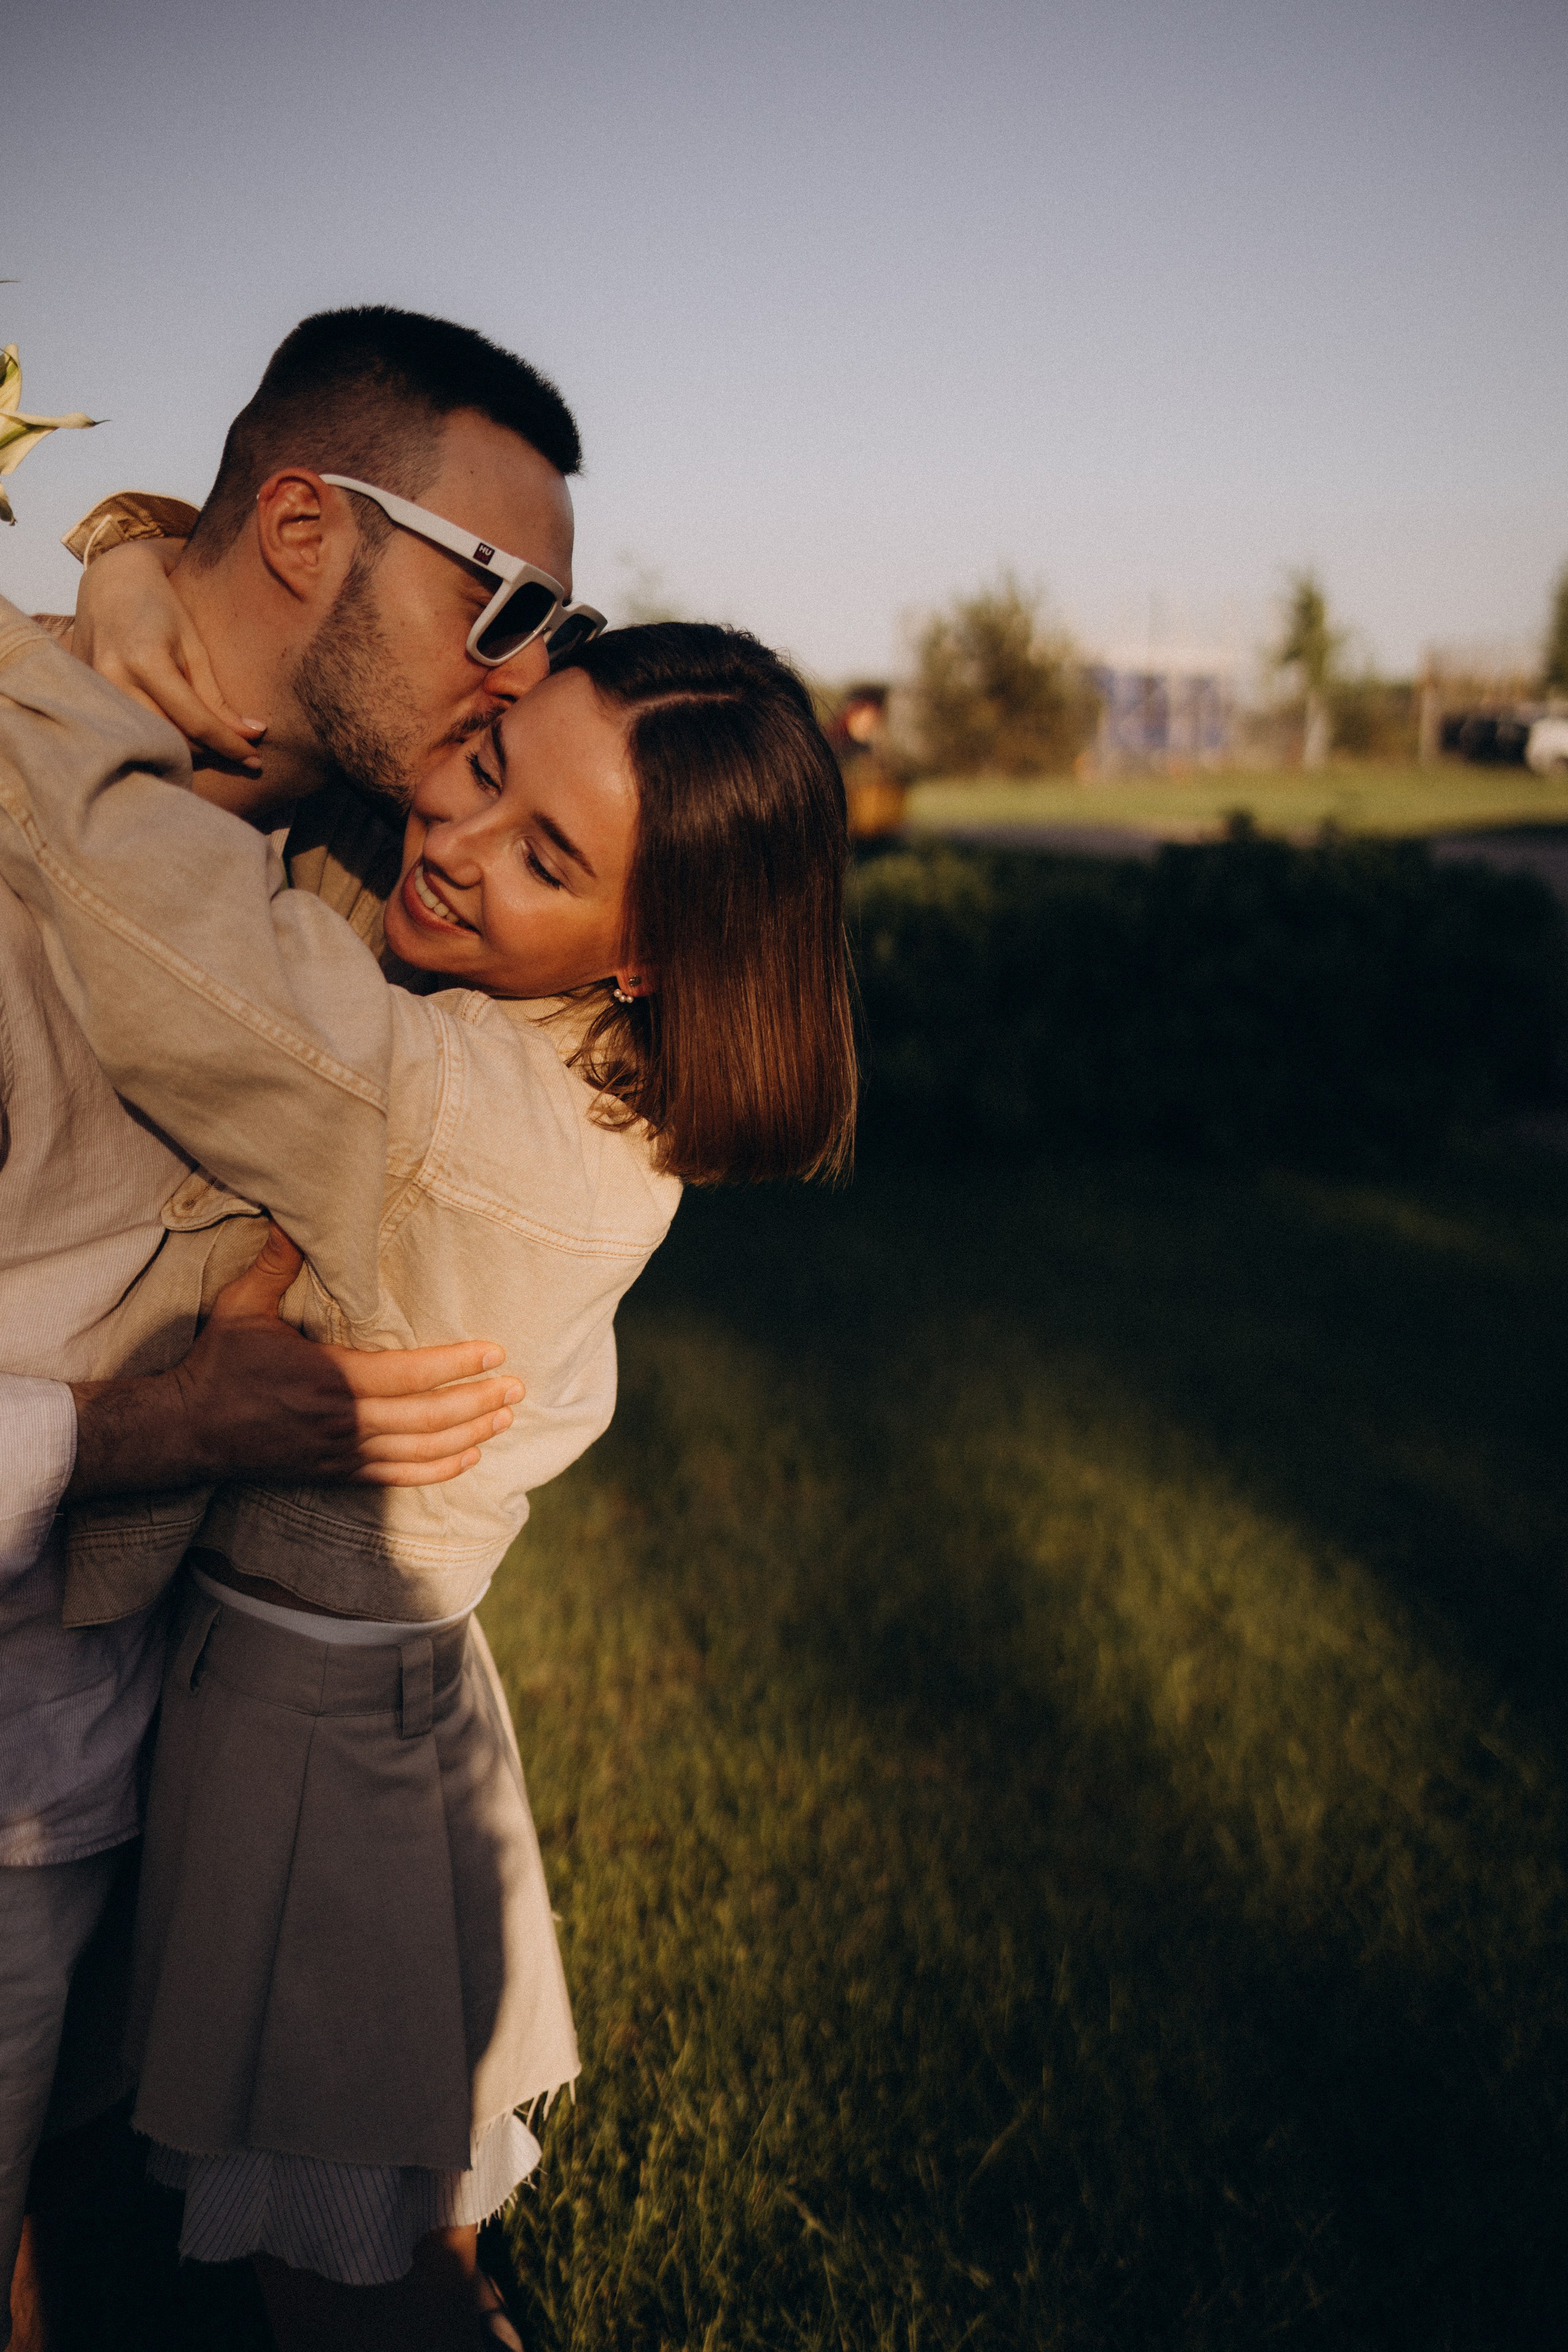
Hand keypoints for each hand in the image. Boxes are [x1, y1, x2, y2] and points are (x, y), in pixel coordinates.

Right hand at [69, 1224, 522, 1498]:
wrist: (185, 1431)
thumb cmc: (218, 1364)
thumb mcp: (241, 1306)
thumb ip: (276, 1264)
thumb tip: (293, 1214)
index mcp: (326, 1376)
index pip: (407, 1374)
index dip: (455, 1365)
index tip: (494, 1352)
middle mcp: (340, 1420)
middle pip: (426, 1417)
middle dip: (477, 1402)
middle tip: (518, 1388)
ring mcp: (339, 1452)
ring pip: (419, 1450)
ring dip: (468, 1435)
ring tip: (504, 1418)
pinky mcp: (334, 1473)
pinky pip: (397, 1476)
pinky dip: (437, 1470)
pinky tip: (468, 1458)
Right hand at [72, 537, 267, 770]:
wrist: (110, 581)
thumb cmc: (160, 609)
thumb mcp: (194, 649)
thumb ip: (217, 698)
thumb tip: (251, 735)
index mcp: (147, 661)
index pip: (196, 722)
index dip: (230, 745)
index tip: (256, 760)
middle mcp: (115, 678)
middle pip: (173, 738)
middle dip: (212, 752)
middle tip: (241, 753)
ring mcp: (95, 688)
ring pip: (151, 740)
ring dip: (186, 750)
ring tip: (213, 744)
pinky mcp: (87, 694)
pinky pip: (130, 730)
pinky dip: (159, 737)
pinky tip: (181, 735)